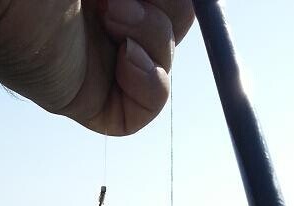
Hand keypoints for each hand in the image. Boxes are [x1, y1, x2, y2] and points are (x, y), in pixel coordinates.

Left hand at [0, 0, 193, 135]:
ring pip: (166, 58)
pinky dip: (151, 83)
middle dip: (163, 6)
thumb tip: (201, 1)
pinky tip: (124, 58)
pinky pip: (148, 107)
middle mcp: (107, 21)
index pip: (169, 3)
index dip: (174, 1)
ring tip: (109, 13)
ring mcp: (100, 63)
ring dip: (154, 32)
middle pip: (176, 21)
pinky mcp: (92, 103)